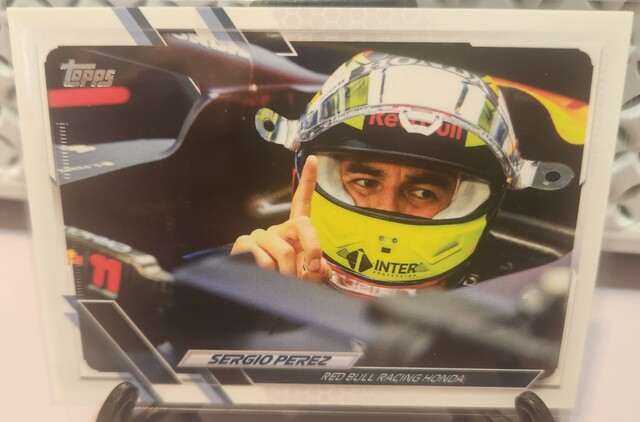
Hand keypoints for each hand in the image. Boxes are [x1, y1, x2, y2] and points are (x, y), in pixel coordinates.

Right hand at [231, 156, 331, 281]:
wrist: (258, 299)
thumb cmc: (285, 285)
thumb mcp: (308, 278)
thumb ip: (319, 272)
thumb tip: (317, 267)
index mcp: (293, 232)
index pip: (301, 202)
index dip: (308, 181)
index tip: (313, 160)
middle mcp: (276, 229)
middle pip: (302, 225)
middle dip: (312, 251)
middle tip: (307, 274)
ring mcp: (259, 236)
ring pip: (284, 251)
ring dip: (289, 273)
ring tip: (283, 282)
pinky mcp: (243, 245)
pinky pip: (263, 258)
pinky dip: (270, 274)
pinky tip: (264, 276)